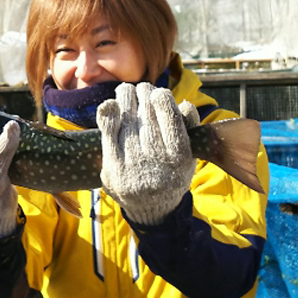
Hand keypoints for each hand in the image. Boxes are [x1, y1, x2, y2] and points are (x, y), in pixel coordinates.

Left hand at [96, 82, 198, 224]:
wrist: (149, 208)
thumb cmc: (170, 173)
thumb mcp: (188, 155)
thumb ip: (189, 128)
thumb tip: (184, 103)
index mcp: (179, 157)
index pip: (170, 117)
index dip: (162, 98)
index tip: (159, 93)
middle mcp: (156, 161)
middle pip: (147, 114)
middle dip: (144, 95)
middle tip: (142, 89)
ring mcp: (133, 164)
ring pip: (128, 119)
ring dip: (126, 98)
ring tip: (127, 91)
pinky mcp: (113, 167)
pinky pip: (108, 134)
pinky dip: (108, 115)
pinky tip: (112, 104)